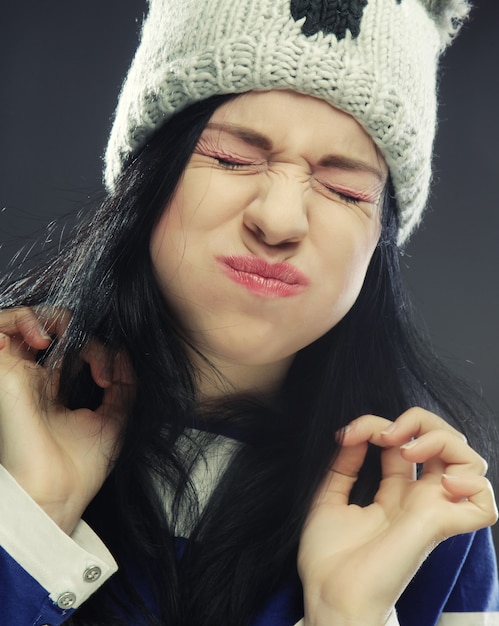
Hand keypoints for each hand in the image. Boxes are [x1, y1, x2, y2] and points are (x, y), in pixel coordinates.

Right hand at [0, 307, 131, 533]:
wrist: (57, 495)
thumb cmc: (80, 468)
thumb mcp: (115, 418)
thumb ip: (123, 383)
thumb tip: (124, 352)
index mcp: (53, 390)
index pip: (71, 348)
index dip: (96, 349)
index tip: (110, 377)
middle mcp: (31, 379)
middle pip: (45, 329)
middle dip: (73, 327)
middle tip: (92, 353)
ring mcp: (15, 375)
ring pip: (19, 321)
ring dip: (46, 317)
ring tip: (63, 335)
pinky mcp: (3, 372)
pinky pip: (0, 328)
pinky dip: (22, 320)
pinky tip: (44, 339)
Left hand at [298, 408, 496, 625]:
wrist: (329, 595)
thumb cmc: (329, 558)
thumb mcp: (328, 498)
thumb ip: (342, 465)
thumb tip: (351, 434)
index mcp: (395, 492)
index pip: (406, 441)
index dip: (380, 424)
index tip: (349, 433)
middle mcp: (418, 498)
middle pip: (447, 441)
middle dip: (421, 421)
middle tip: (386, 434)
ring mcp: (432, 510)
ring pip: (471, 462)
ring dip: (443, 441)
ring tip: (410, 451)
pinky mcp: (438, 526)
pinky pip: (483, 505)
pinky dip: (472, 484)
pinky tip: (441, 481)